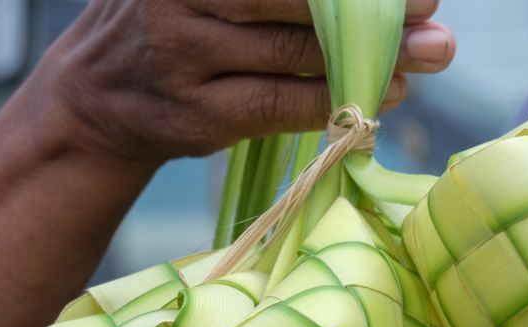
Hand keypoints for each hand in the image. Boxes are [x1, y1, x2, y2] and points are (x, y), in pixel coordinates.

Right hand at [33, 0, 455, 166]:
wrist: (93, 96)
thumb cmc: (171, 25)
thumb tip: (370, 0)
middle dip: (377, 12)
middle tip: (434, 18)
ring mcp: (185, 54)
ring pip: (296, 53)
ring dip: (371, 59)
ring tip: (427, 57)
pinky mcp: (197, 113)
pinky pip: (280, 104)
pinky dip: (335, 101)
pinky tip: (380, 95)